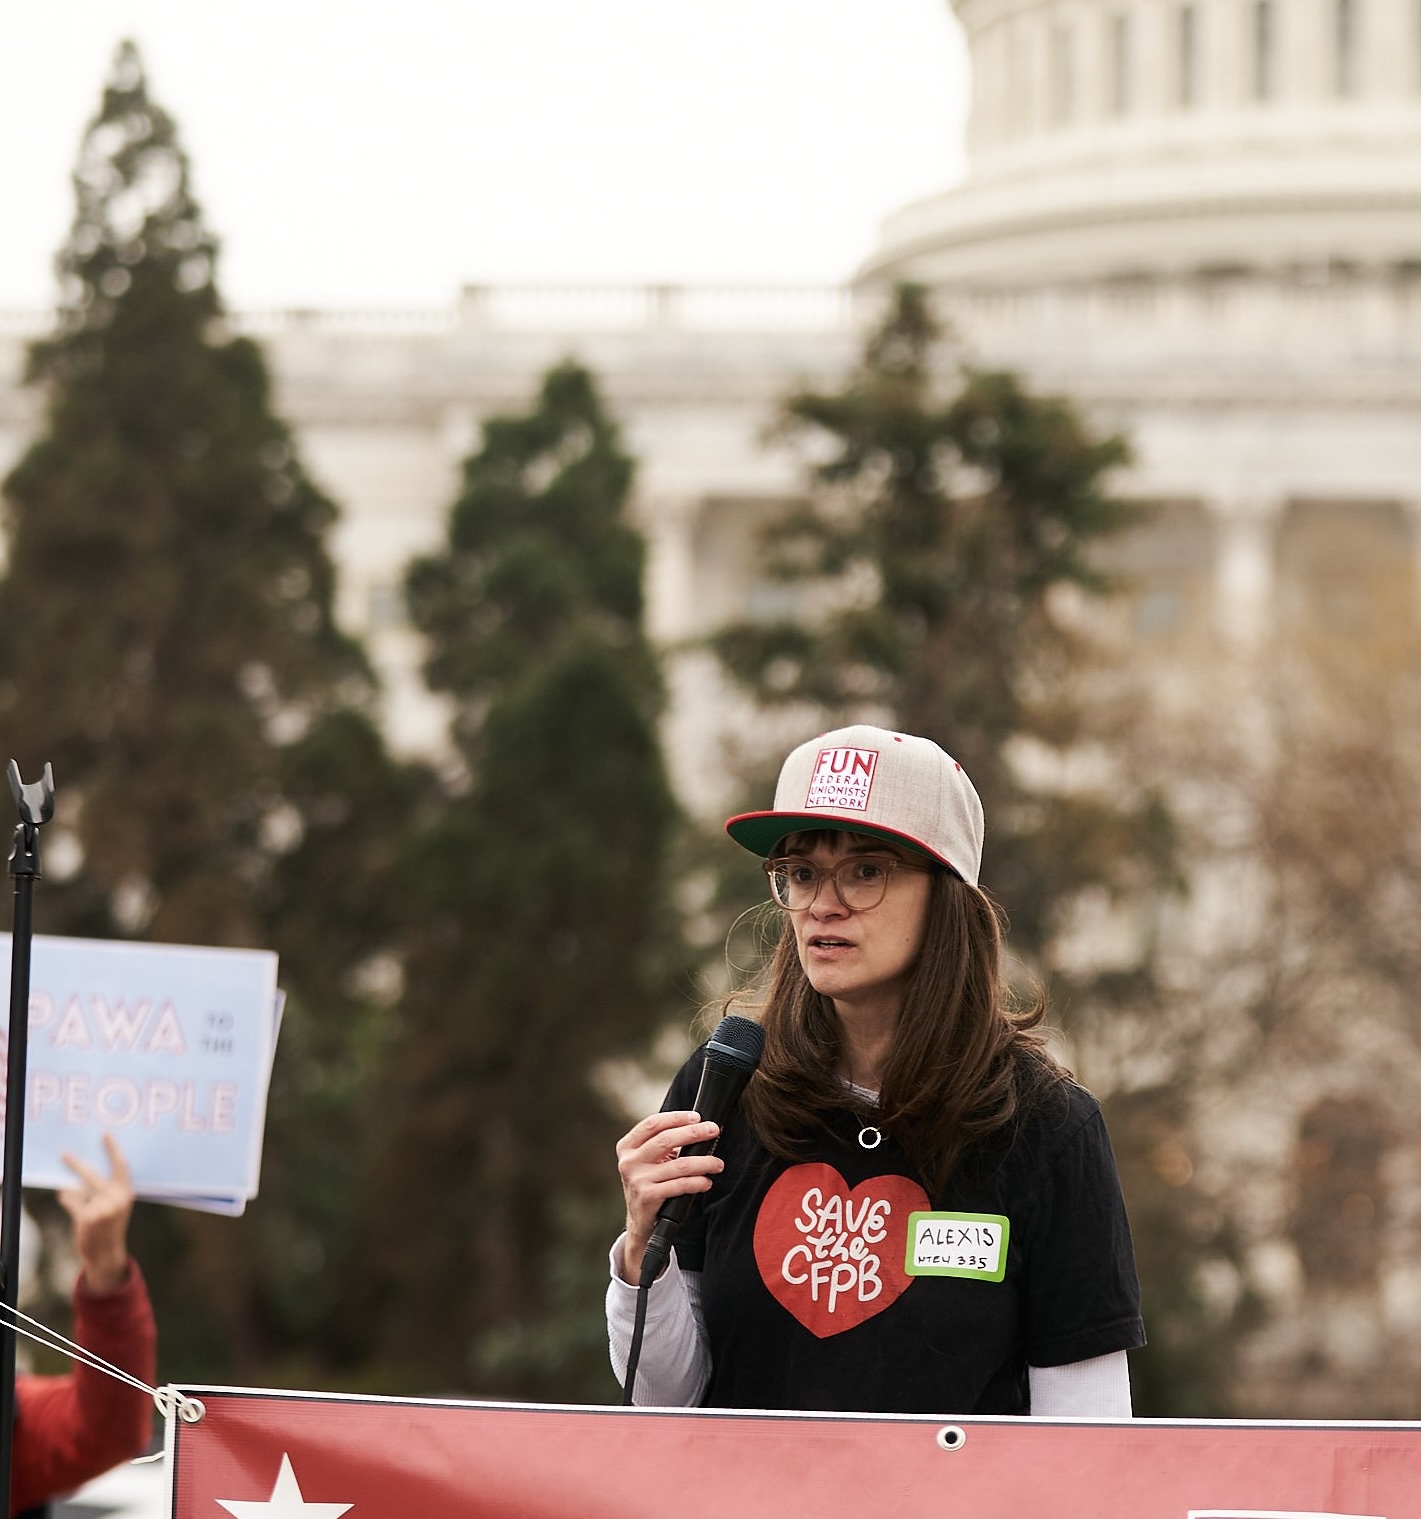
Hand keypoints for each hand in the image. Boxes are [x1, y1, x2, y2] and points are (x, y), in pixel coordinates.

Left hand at [58, 1134, 134, 1294]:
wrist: (107, 1253)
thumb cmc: (110, 1226)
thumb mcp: (116, 1206)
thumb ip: (107, 1190)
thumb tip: (82, 1176)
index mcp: (126, 1192)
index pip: (121, 1166)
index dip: (113, 1149)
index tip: (105, 1135)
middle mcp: (116, 1198)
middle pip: (92, 1175)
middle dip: (76, 1164)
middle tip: (64, 1154)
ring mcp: (103, 1208)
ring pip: (79, 1190)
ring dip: (70, 1189)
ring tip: (65, 1186)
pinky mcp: (88, 1217)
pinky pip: (72, 1202)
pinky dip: (66, 1199)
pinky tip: (64, 1196)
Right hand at [615, 1109, 721, 1282]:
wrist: (640, 1223)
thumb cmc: (650, 1185)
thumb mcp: (649, 1161)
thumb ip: (664, 1143)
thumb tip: (698, 1125)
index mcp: (627, 1147)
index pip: (652, 1124)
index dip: (676, 1117)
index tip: (697, 1117)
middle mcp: (628, 1162)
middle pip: (666, 1139)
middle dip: (694, 1133)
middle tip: (713, 1130)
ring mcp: (637, 1180)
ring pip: (679, 1165)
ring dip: (704, 1162)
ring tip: (718, 1163)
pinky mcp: (647, 1197)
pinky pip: (680, 1185)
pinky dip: (698, 1182)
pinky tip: (707, 1182)